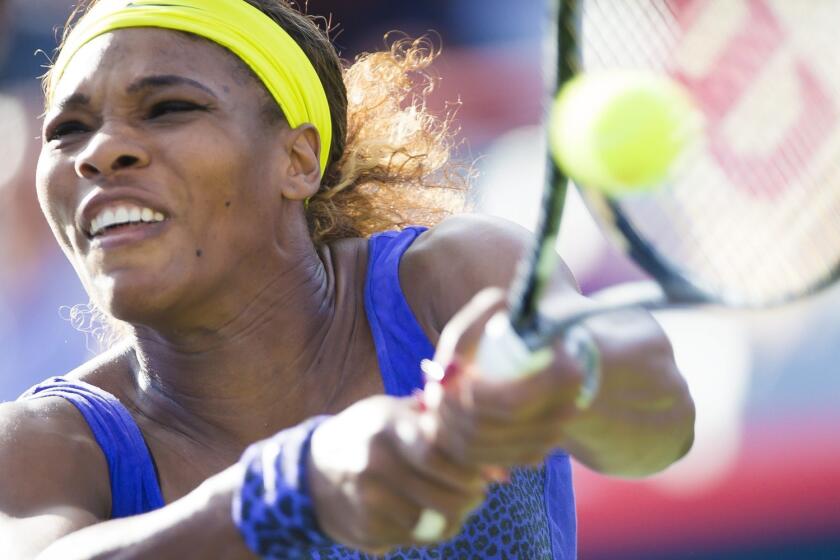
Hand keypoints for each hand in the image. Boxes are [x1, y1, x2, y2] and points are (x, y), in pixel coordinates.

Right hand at [307, 395, 485, 553]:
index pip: (435, 453)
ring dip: (455, 519)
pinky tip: (432, 516)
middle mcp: (372, 463)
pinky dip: (430, 532)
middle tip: (479, 494)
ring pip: (429, 523)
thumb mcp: (396, 413)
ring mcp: (366, 500)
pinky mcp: (364, 528)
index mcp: (385, 425)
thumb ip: (441, 430)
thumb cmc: (371, 432)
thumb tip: (496, 465)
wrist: (313, 468)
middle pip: (439, 495)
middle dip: (469, 499)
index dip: (466, 469)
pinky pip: (412, 538)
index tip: (481, 473)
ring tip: (461, 506)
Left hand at [425, 288, 589, 468]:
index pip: (509, 404)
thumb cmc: (514, 321)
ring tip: (431, 408)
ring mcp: (550, 437)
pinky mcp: (533, 453)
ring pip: (482, 454)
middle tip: (428, 395)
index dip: (467, 399)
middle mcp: (565, 412)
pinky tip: (446, 425)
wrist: (544, 345)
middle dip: (447, 416)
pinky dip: (459, 450)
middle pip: (489, 431)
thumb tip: (442, 375)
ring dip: (446, 434)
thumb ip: (464, 334)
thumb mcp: (494, 308)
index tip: (443, 382)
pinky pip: (489, 464)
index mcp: (565, 375)